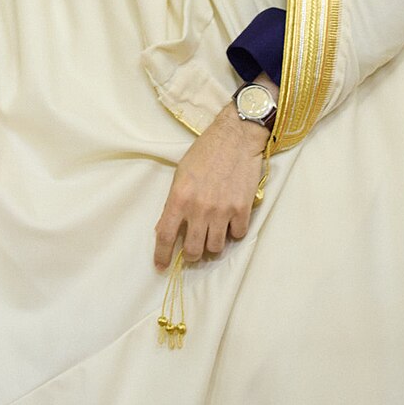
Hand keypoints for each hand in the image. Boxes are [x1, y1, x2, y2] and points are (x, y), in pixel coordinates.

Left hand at [152, 98, 270, 268]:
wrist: (236, 138)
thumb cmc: (205, 152)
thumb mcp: (181, 175)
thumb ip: (174, 203)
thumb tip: (168, 228)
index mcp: (179, 198)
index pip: (165, 236)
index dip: (162, 255)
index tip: (161, 266)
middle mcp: (199, 208)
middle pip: (193, 250)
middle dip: (191, 254)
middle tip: (193, 248)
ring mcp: (222, 211)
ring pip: (216, 247)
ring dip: (213, 245)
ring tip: (213, 233)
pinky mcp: (242, 209)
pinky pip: (238, 235)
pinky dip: (234, 232)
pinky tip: (231, 222)